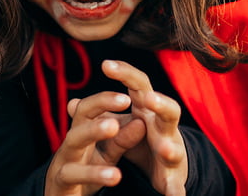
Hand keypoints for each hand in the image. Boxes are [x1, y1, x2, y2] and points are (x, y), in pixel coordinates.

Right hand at [44, 91, 146, 195]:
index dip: (107, 98)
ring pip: (74, 140)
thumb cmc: (84, 174)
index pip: (91, 107)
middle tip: (125, 100)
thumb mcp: (107, 156)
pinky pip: (73, 174)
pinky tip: (114, 174)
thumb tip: (141, 121)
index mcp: (82, 132)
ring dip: (93, 131)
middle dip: (101, 104)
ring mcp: (63, 160)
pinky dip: (94, 174)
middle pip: (81, 115)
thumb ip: (122, 141)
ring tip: (113, 125)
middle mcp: (71, 142)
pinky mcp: (61, 182)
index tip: (129, 94)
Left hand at [102, 60, 187, 195]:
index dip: (125, 73)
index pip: (140, 85)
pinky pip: (176, 184)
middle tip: (148, 99)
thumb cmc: (141, 135)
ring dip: (169, 148)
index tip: (105, 64)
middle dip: (160, 104)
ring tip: (162, 149)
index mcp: (149, 110)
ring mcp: (172, 151)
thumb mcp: (120, 123)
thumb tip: (71, 104)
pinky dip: (175, 190)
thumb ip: (100, 113)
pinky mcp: (173, 177)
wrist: (165, 165)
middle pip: (169, 110)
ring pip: (175, 147)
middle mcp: (164, 127)